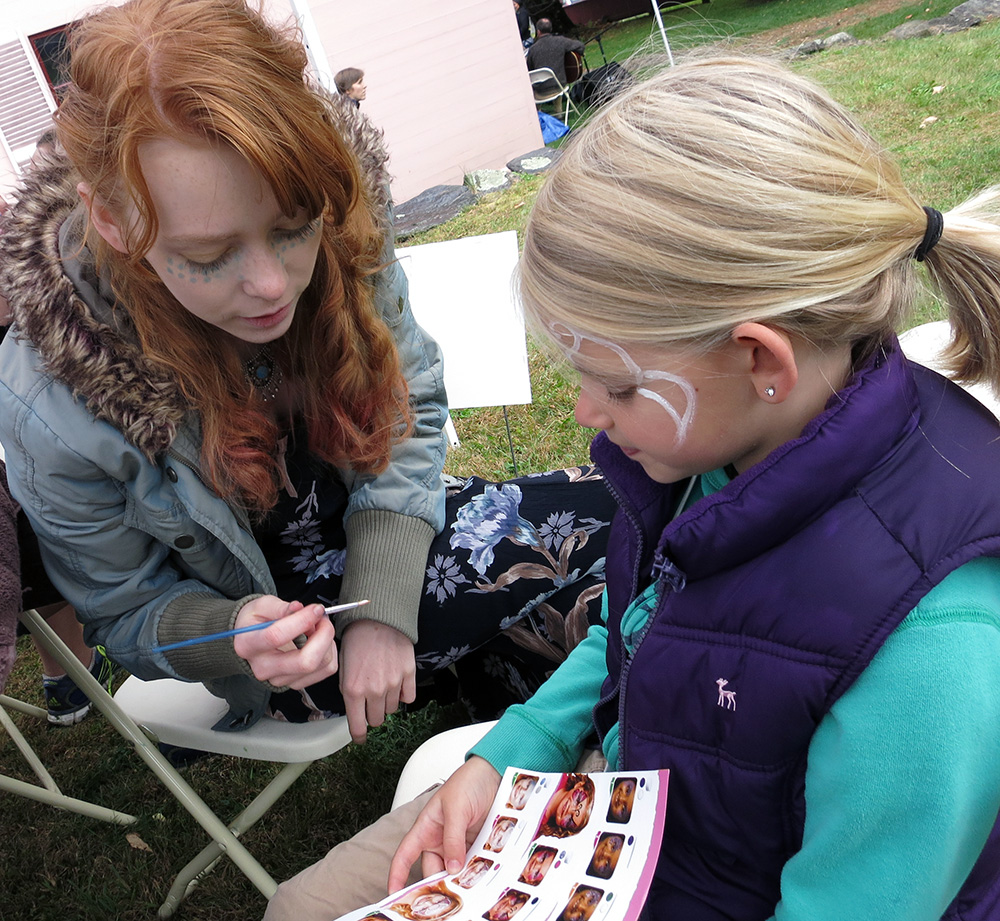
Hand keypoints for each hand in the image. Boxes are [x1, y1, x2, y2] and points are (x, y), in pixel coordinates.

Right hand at [233, 597, 337, 687]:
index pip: (277, 637)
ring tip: (317, 627)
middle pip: (304, 662)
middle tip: (322, 618)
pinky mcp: (295, 683)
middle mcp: (263, 668)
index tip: (316, 609)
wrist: (250, 641)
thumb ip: (280, 607)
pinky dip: (330, 651)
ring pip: (320, 665)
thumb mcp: (261, 606)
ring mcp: (280, 679)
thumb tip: (298, 608)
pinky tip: (319, 640)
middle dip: (323, 636)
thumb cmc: (256, 621)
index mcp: (248, 645)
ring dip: (327, 641)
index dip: (302, 620)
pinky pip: (326, 669)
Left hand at [339, 620, 416, 742]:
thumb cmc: (357, 638)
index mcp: (353, 690)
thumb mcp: (342, 666)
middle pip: (376, 720)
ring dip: (386, 703)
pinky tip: (397, 683)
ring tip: (382, 686)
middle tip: (369, 703)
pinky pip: (409, 697)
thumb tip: (355, 706)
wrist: (378, 618)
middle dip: (372, 715)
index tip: (360, 738)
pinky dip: (404, 694)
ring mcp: (394, 684)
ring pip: (392, 709)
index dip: (359, 736)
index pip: (357, 726)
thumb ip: (348, 689)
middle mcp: (373, 691)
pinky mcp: (409, 675)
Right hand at [388, 756, 501, 890]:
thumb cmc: (468, 781)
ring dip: (459, 881)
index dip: (397, 873)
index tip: (393, 893)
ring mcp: (459, 845)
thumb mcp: (456, 808)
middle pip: (432, 870)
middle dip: (436, 886)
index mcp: (426, 827)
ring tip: (466, 890)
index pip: (405, 854)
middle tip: (443, 900)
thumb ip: (453, 838)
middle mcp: (440, 839)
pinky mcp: (476, 846)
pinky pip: (472, 865)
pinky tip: (480, 879)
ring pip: (454, 872)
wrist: (495, 774)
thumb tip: (452, 867)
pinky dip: (475, 874)